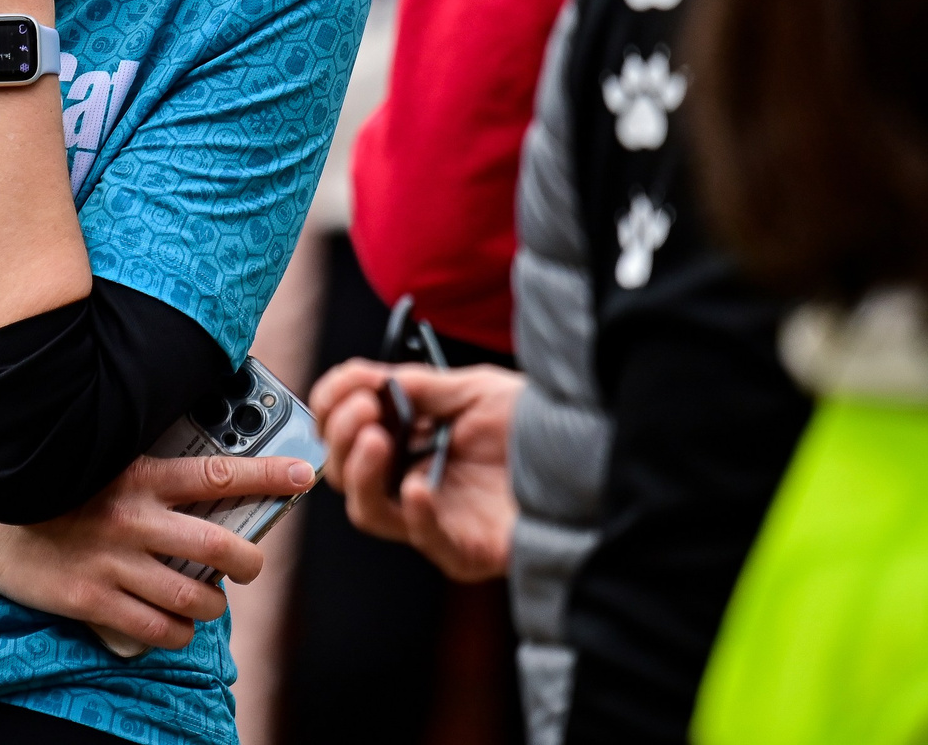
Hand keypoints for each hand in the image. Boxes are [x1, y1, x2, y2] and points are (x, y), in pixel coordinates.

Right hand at [0, 453, 315, 651]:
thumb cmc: (46, 489)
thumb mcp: (97, 464)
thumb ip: (146, 476)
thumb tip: (202, 487)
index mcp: (137, 475)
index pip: (218, 474)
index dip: (269, 476)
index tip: (304, 476)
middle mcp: (131, 518)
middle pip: (220, 547)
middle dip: (249, 562)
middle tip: (250, 565)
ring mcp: (113, 563)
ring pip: (195, 597)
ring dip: (212, 605)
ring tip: (208, 600)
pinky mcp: (93, 601)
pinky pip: (158, 630)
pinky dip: (177, 633)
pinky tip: (173, 625)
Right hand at [310, 359, 520, 581]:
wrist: (594, 462)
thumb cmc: (538, 431)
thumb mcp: (474, 391)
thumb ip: (421, 387)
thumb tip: (371, 378)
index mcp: (408, 444)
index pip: (346, 433)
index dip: (333, 406)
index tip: (349, 382)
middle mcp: (412, 482)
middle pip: (343, 473)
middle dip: (341, 434)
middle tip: (365, 406)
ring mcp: (435, 519)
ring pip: (368, 511)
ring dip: (358, 471)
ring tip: (376, 436)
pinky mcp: (464, 550)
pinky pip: (425, 538)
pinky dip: (415, 511)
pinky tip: (419, 484)